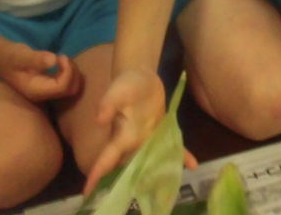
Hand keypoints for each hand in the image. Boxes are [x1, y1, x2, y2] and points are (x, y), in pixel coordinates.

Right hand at [0, 42, 82, 101]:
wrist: (2, 57)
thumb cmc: (10, 56)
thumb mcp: (21, 55)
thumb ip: (35, 59)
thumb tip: (52, 60)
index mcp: (36, 91)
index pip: (62, 87)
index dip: (68, 71)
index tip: (60, 56)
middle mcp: (42, 94)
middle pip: (70, 90)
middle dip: (72, 73)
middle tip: (62, 57)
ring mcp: (46, 91)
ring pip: (71, 87)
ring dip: (72, 72)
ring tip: (61, 58)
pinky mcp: (49, 84)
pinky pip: (67, 82)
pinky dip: (69, 72)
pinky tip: (60, 61)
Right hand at [85, 69, 197, 194]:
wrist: (141, 77)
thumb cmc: (125, 84)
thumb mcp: (117, 90)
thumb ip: (108, 103)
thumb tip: (100, 118)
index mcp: (119, 137)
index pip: (106, 160)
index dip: (97, 177)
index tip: (88, 195)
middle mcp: (132, 143)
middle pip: (130, 168)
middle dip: (128, 186)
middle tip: (132, 203)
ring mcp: (148, 139)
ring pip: (151, 162)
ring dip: (158, 175)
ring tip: (167, 191)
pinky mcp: (162, 132)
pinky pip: (172, 146)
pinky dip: (181, 155)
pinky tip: (192, 164)